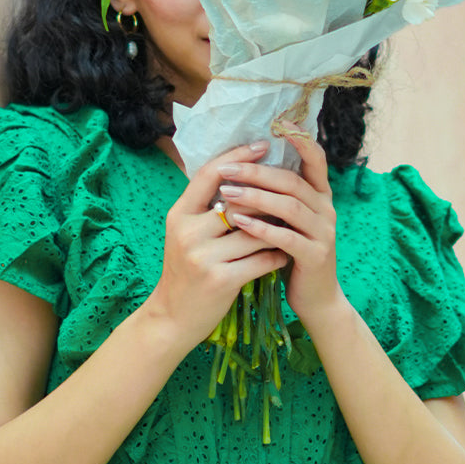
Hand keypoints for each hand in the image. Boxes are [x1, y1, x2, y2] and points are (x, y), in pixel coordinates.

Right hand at [146, 140, 288, 349]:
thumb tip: (240, 175)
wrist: (173, 318)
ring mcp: (203, 257)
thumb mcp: (185, 235)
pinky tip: (283, 256)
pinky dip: (276, 257)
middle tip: (290, 195)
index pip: (210, 175)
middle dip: (267, 200)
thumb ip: (206, 208)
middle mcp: (188, 232)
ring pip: (256, 232)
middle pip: (240, 202)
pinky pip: (261, 260)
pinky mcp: (221, 280)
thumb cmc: (186, 273)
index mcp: (179, 215)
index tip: (264, 145)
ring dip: (277, 230)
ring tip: (291, 227)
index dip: (238, 157)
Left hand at [215, 128, 347, 328]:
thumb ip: (276, 195)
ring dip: (256, 197)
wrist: (315, 299)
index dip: (300, 140)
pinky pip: (288, 237)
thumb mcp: (287, 220)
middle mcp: (326, 210)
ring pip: (290, 206)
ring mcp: (324, 233)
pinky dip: (263, 228)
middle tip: (227, 168)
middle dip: (257, 171)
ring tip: (227, 193)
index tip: (279, 123)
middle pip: (292, 181)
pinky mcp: (316, 256)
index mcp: (319, 196)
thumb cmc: (291, 254)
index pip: (316, 160)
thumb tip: (241, 164)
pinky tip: (241, 223)